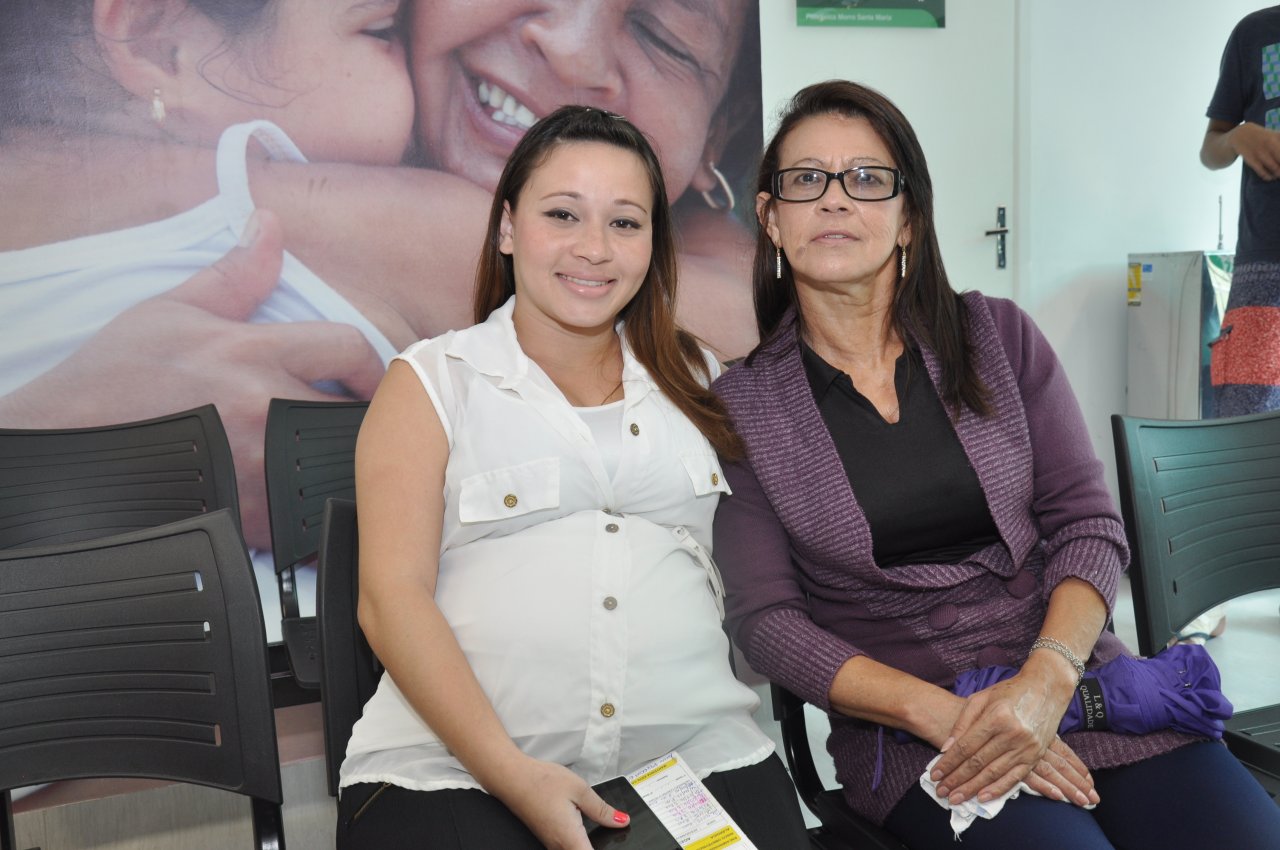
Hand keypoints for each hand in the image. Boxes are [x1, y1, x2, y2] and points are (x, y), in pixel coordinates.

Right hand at [0, 210, 385, 548]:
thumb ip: (236, 274)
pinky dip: (304, 508)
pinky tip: (289, 500)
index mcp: (256, 351)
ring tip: (321, 461)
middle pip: (354, 414)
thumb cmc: (115, 378)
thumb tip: (269, 225)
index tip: (366, 379)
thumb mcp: (172, 310)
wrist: (65, 443)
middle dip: (359, 418)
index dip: (370, 365)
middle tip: (349, 424)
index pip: (348, 348)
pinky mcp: (246, 511)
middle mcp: (266, 405)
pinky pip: (303, 514)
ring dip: (336, 463)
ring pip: (334, 465)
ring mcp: (259, 463)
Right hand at [488, 756, 629, 849]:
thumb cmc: (540, 781)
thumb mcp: (579, 790)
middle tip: (611, 830)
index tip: (618, 846)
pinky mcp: (548, 839)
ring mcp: (552, 844)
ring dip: (588, 845)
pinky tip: (586, 831)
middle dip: (600, 847)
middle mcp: (560, 846)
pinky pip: (568, 848)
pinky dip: (580, 843)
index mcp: (571, 838)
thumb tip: (621, 821)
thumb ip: (602, 809)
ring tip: (603, 830)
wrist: (512, 778)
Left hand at [930, 668, 1096, 807]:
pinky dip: (998, 789)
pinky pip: (1015, 777)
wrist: (1047, 688)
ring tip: (955, 798)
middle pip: (978, 762)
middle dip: (956, 779)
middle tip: (941, 792)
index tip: (934, 775)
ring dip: (972, 788)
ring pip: (994, 773)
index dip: (949, 763)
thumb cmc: (1009, 691)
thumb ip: (962, 722)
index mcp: (996, 717)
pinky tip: (982, 798)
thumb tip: (946, 748)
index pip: (966, 746)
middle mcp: (1012, 734)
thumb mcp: (981, 698)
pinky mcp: (1036, 755)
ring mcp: (1026, 747)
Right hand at [1021, 736, 1096, 806]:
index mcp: (1044, 736)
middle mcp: (1038, 746)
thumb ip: (1046, 740)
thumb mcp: (1032, 730)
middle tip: (1094, 799)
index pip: (1066, 754)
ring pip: (1051, 773)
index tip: (1091, 783)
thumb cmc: (1017, 730)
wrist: (980, 721)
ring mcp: (1027, 756)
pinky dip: (1045, 787)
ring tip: (1082, 802)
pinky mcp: (1014, 766)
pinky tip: (1058, 797)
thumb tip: (1062, 756)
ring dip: (1068, 788)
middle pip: (1063, 766)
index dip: (1080, 769)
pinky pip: (1032, 778)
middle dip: (1080, 783)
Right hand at [1231, 122, 1279, 179]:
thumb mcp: (1253, 142)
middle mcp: (1254, 131)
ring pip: (1265, 155)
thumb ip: (1268, 144)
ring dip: (1274, 167)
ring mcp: (1245, 139)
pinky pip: (1253, 161)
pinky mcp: (1236, 147)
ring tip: (1278, 175)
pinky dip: (1262, 171)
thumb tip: (1277, 156)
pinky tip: (1268, 177)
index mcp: (1260, 130)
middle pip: (1275, 146)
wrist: (1214, 148)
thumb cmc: (1237, 147)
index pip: (1279, 137)